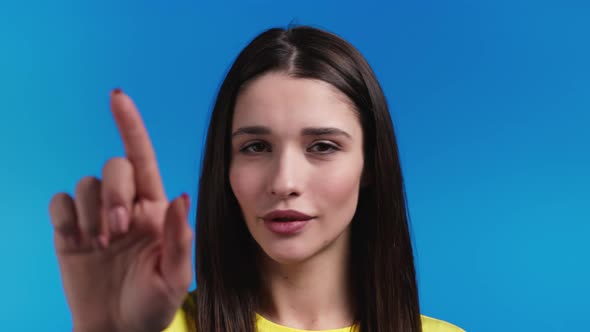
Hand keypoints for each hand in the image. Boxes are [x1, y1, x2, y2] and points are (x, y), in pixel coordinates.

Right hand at [49, 89, 192, 331]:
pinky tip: (79, 241)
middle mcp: (126, 205)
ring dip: (92, 211)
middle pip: (114, 167)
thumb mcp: (174, 276)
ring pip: (85, 183)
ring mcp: (95, 217)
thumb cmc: (151, 304)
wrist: (117, 329)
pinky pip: (60, 202)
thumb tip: (180, 196)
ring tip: (102, 244)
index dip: (130, 126)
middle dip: (114, 193)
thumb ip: (178, 237)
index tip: (117, 97)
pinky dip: (67, 216)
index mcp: (155, 209)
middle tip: (118, 230)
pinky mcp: (68, 231)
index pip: (143, 158)